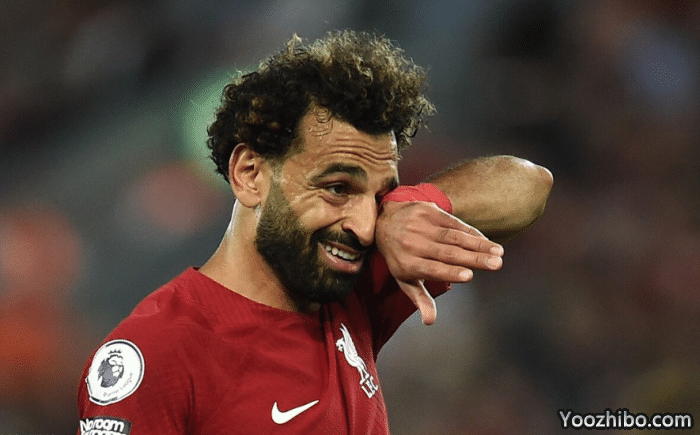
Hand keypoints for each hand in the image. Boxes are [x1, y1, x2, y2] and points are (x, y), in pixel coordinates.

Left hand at [375, 201, 503, 324]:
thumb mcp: (405, 279)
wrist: (384, 222)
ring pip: (454, 237)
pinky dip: (471, 232)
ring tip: (498, 252)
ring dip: (479, 244)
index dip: (450, 272)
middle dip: (474, 259)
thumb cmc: (400, 257)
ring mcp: (420, 226)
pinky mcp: (428, 211)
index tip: (469, 276)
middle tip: (497, 264)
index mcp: (407, 263)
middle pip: (447, 252)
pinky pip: (453, 222)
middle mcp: (413, 244)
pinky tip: (486, 240)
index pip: (432, 269)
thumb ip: (420, 299)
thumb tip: (429, 322)